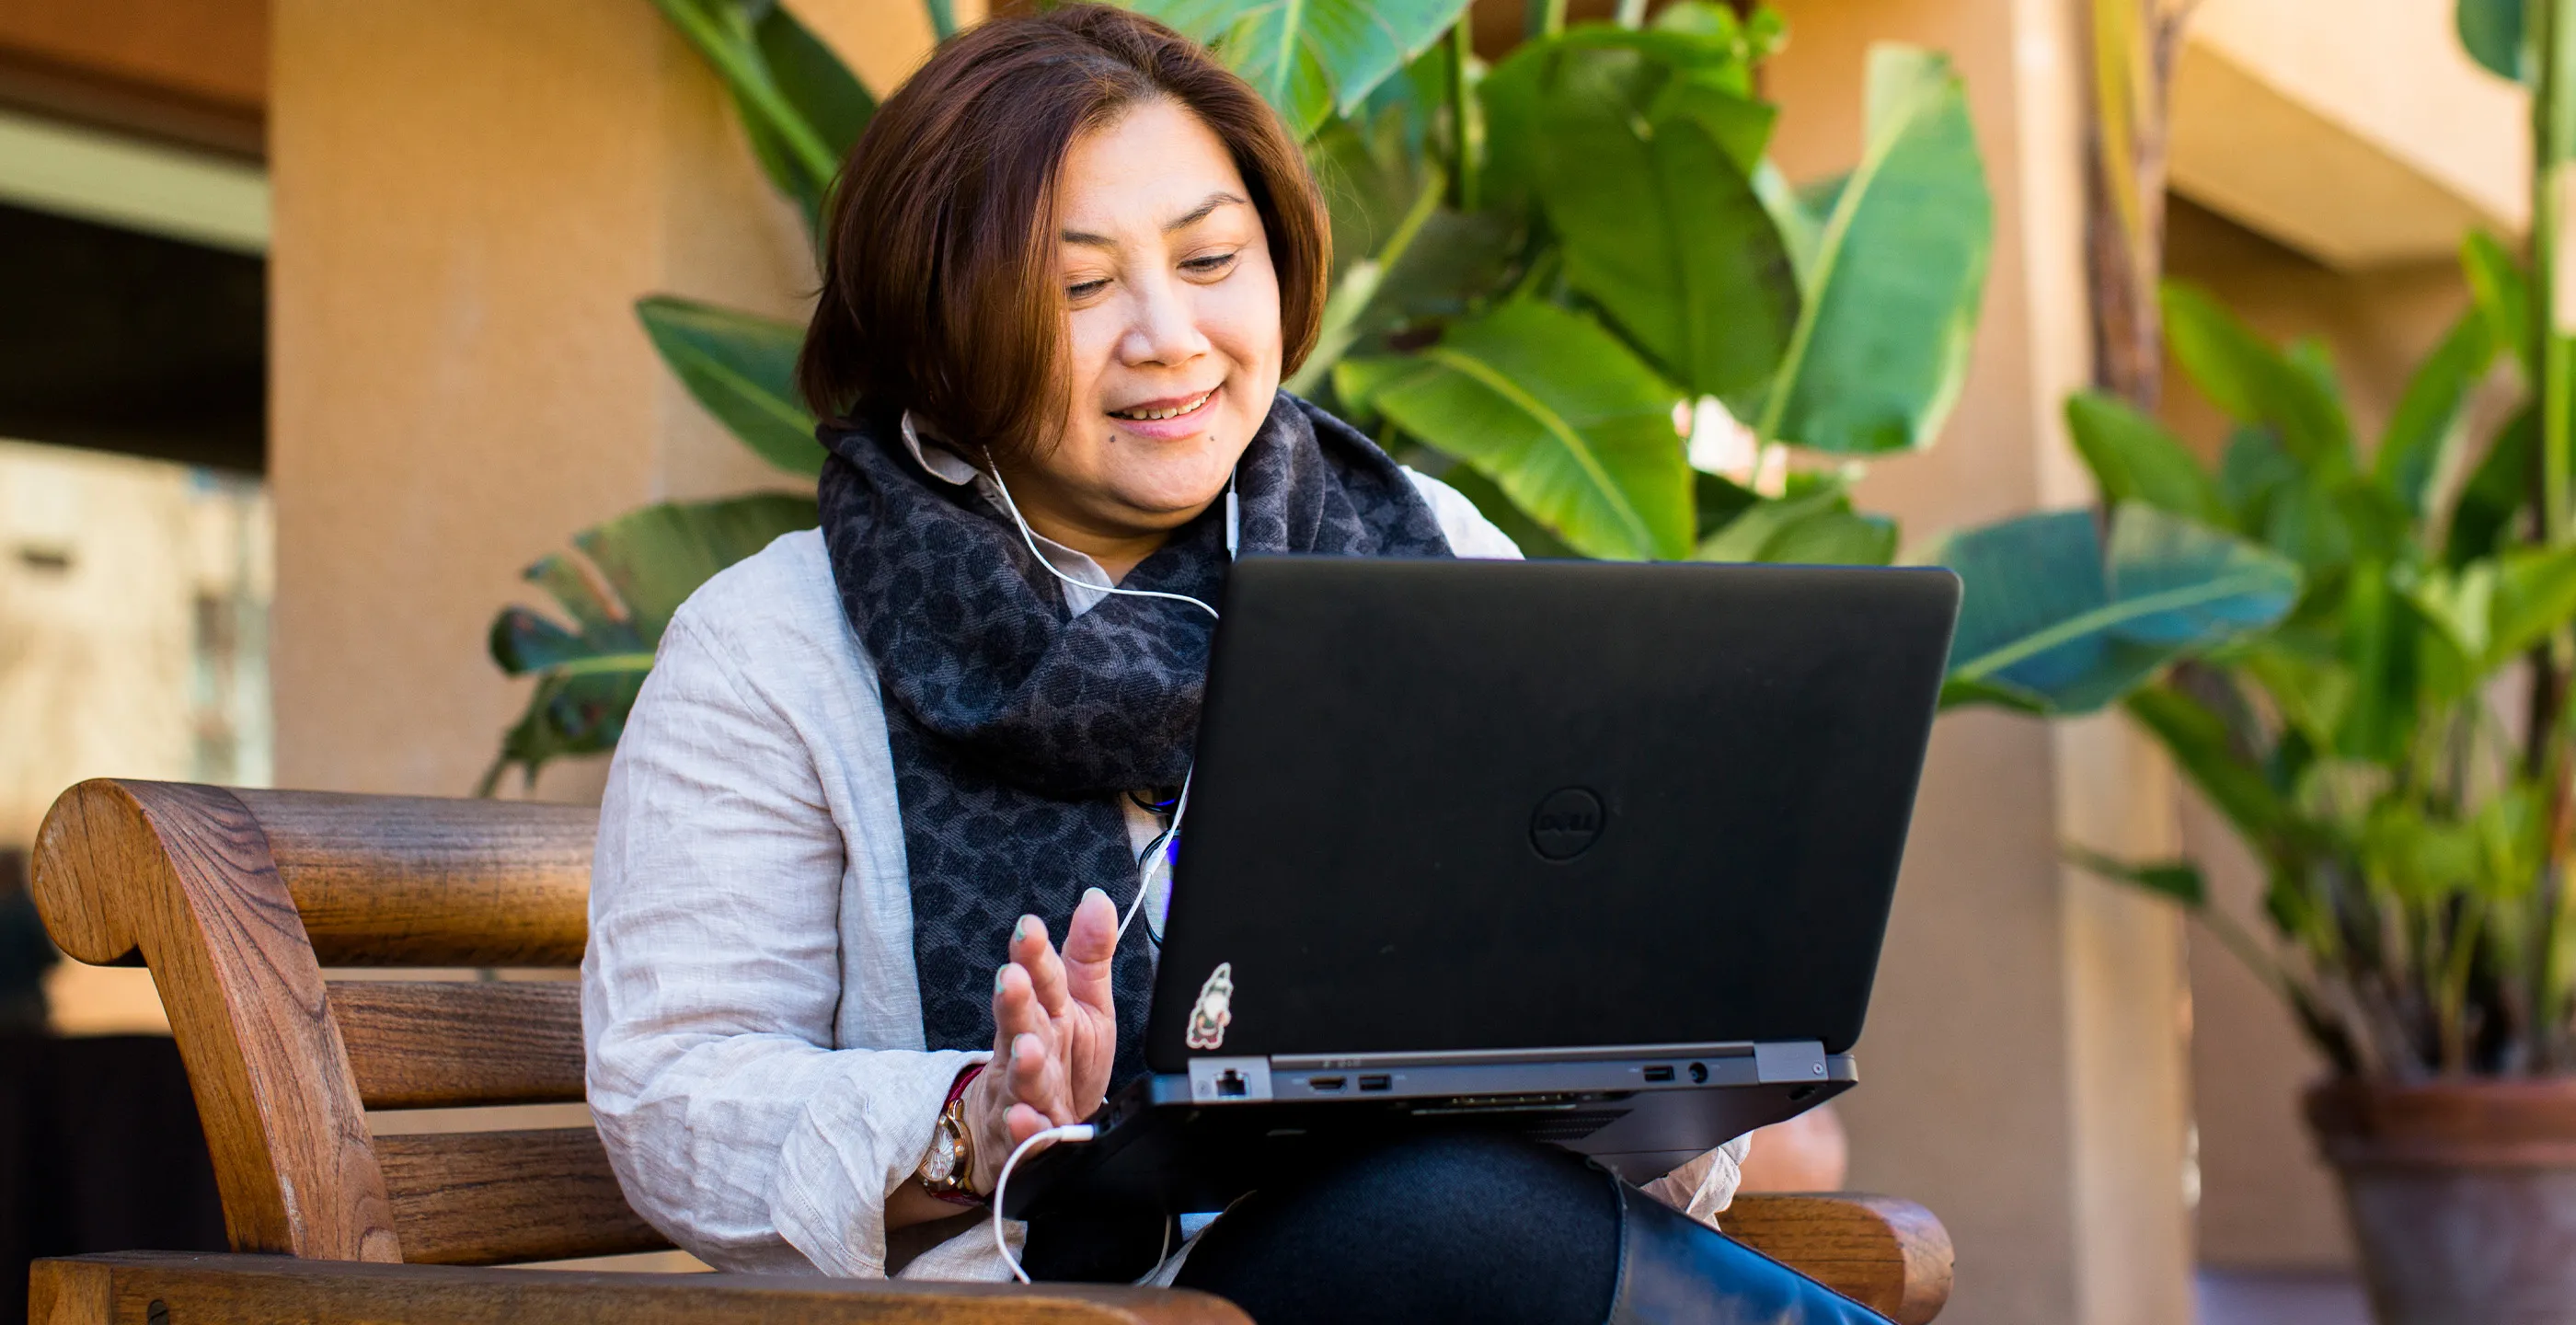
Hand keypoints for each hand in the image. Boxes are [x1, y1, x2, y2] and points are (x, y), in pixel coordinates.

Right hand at [964, 887, 1119, 1193]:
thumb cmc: (1059, 1059)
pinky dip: (1026, 1131)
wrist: (1022, 1126)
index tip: (1030, 929)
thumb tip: (1097, 899)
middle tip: (1012, 978)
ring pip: (1021, 1079)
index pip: (1040, 979)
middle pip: (1020, 1023)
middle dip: (1015, 1001)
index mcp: (1046, 1013)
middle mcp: (1029, 1049)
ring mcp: (1021, 1094)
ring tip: (1027, 1048)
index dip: (1034, 955)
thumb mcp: (1082, 1003)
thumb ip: (1088, 955)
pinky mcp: (1023, 1139)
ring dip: (1022, 1064)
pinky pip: (1025, 1138)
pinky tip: (1025, 1121)